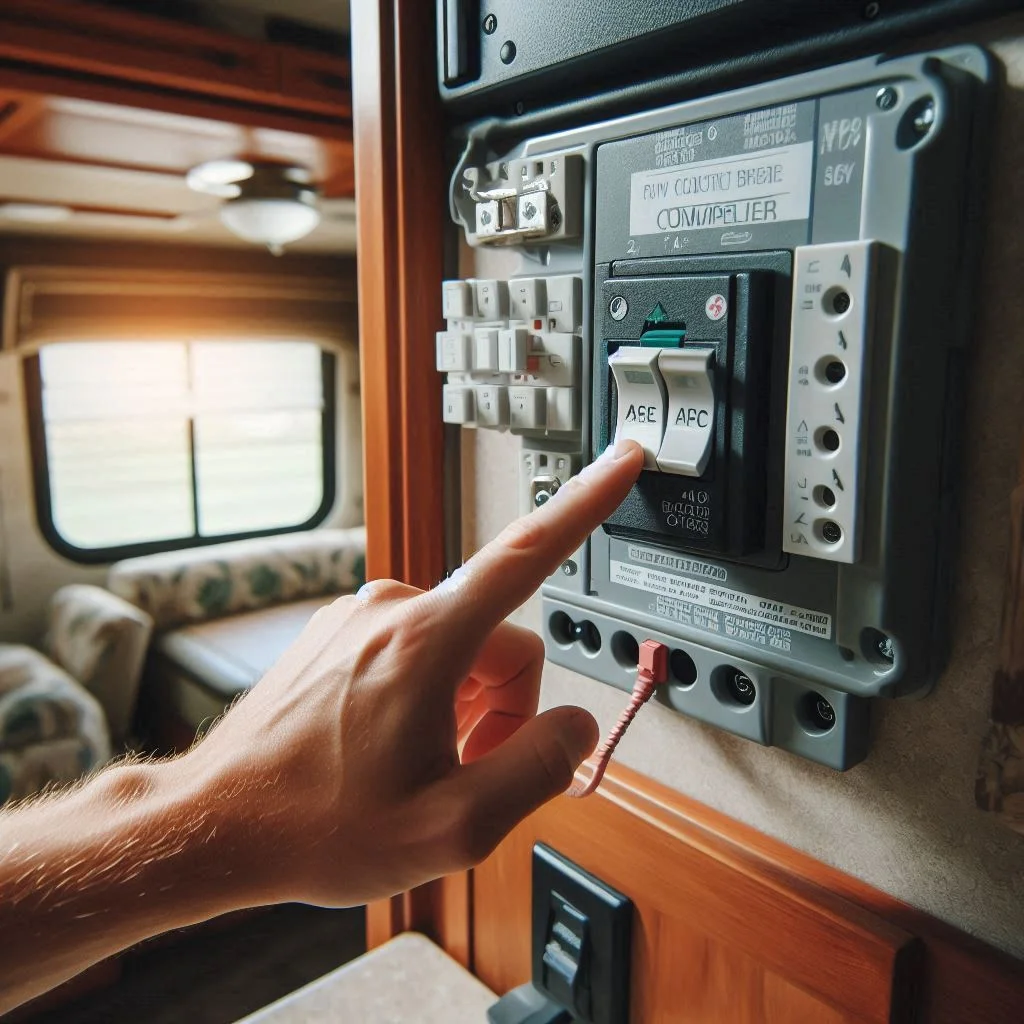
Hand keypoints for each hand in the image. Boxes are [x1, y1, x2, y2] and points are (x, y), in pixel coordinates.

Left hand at [180, 439, 643, 907]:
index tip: (622, 459)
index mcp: (427, 639)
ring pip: (461, 649)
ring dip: (462, 708)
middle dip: (503, 711)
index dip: (588, 502)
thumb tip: (574, 725)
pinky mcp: (342, 632)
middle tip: (461, 771)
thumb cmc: (317, 826)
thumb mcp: (456, 826)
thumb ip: (540, 767)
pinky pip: (418, 649)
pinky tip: (386, 746)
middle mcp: (392, 607)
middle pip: (503, 642)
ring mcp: (360, 616)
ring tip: (415, 765)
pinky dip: (426, 695)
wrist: (216, 823)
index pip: (530, 552)